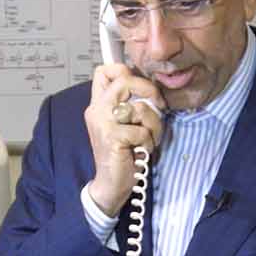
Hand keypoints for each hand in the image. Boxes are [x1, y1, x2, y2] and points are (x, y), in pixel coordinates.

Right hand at [84, 62, 166, 214]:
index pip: (104, 71)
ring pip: (140, 108)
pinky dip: (149, 143)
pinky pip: (142, 131)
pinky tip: (141, 151)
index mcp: (98, 104)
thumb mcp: (124, 124)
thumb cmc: (122, 154)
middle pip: (124, 79)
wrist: (110, 184)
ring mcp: (103, 123)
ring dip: (154, 125)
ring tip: (148, 139)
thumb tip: (150, 89)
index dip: (125, 70)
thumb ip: (129, 105)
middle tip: (158, 105)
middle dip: (148, 89)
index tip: (143, 87)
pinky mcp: (112, 138)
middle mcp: (97, 110)